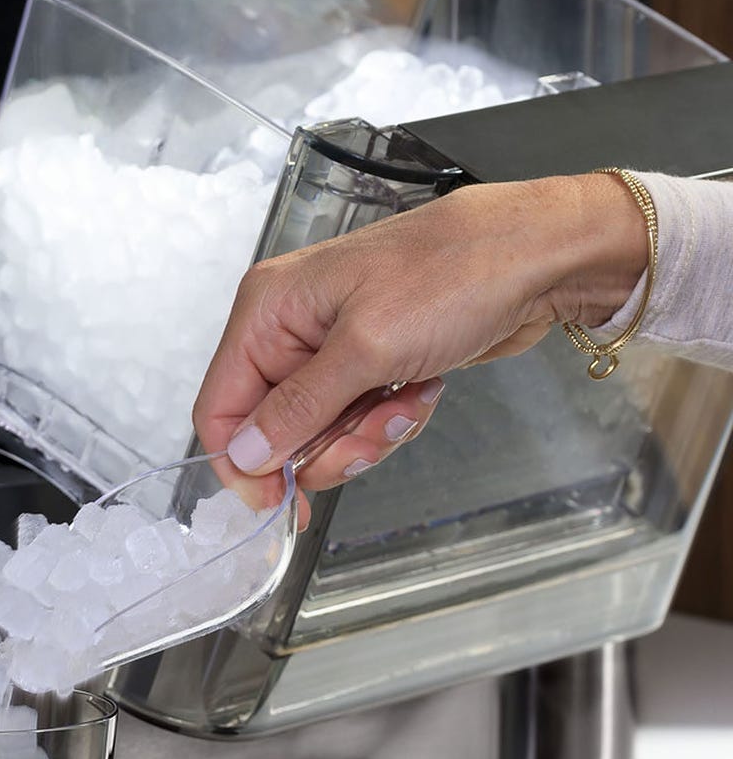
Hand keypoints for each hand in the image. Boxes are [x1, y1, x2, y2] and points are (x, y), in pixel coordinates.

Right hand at [193, 172, 648, 492]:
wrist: (538, 256)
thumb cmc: (453, 276)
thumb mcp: (366, 349)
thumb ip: (298, 410)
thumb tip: (245, 456)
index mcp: (268, 311)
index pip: (220, 409)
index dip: (244, 463)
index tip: (282, 501)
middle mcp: (289, 330)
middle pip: (274, 431)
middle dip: (326, 446)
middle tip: (373, 434)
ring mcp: (330, 349)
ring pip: (320, 434)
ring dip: (367, 436)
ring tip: (408, 402)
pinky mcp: (370, 364)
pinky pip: (359, 422)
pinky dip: (391, 420)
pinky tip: (422, 388)